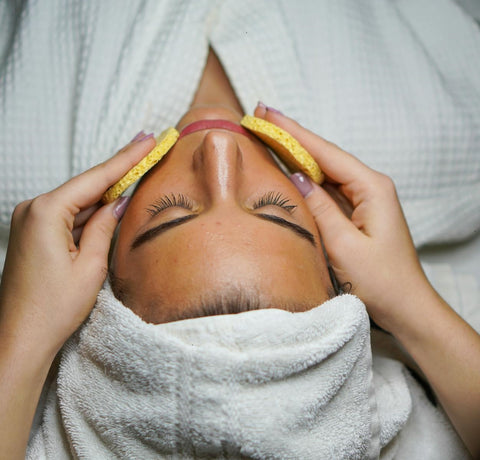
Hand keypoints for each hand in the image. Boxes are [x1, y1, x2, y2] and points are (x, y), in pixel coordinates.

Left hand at [0, 135, 155, 356]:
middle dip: (119, 171)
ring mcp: (31, 221)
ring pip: (79, 201)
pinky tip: (112, 204)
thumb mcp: (91, 266)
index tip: (148, 139)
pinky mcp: (34, 234)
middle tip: (147, 147)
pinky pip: (69, 216)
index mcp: (46, 213)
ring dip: (107, 193)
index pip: (96, 178)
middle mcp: (34, 210)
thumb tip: (118, 201)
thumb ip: (105, 226)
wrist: (19, 339)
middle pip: (87, 186)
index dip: (127, 158)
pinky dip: (91, 212)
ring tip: (138, 174)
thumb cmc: (52, 309)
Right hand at [254, 105, 429, 331]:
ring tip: (269, 136)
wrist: (406, 308)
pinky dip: (306, 178)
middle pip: (324, 156)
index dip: (293, 133)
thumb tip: (296, 177)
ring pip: (324, 172)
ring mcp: (363, 200)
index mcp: (372, 188)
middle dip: (292, 137)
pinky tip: (289, 169)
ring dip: (297, 155)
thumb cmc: (380, 281)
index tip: (268, 114)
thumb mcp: (343, 246)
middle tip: (262, 117)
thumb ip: (319, 208)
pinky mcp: (356, 213)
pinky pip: (327, 190)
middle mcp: (369, 187)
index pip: (325, 153)